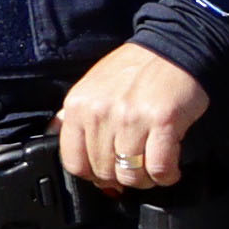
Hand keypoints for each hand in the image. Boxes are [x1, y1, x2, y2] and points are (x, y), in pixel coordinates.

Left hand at [54, 42, 213, 195]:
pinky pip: (159, 167)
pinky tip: (169, 170)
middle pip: (104, 172)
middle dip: (121, 177)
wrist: (173, 49)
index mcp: (79, 106)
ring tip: (151, 170)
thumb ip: (73, 115)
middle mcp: (101, 113)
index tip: (107, 171)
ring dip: (144, 180)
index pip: (74, 163)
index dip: (93, 175)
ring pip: (131, 175)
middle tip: (134, 168)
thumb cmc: (135, 69)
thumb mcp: (92, 87)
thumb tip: (56, 136)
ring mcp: (132, 118)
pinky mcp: (163, 121)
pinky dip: (166, 176)